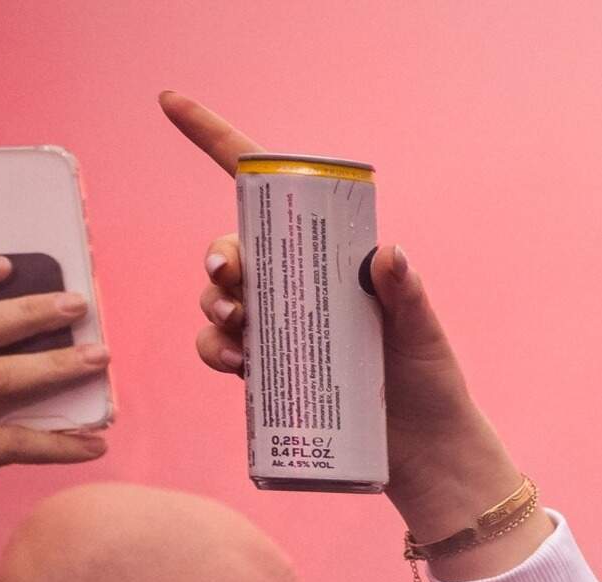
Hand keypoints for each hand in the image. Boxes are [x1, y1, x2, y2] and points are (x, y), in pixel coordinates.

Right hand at [161, 91, 526, 541]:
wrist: (426, 458)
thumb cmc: (431, 386)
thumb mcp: (423, 335)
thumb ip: (408, 296)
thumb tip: (389, 255)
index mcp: (331, 258)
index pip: (268, 190)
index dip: (217, 140)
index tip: (171, 102)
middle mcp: (300, 287)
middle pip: (235, 248)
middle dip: (220, 255)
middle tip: (231, 278)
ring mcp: (281, 328)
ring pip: (219, 298)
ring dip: (213, 303)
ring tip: (238, 328)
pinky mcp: (269, 372)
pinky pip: (218, 348)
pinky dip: (213, 348)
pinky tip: (233, 362)